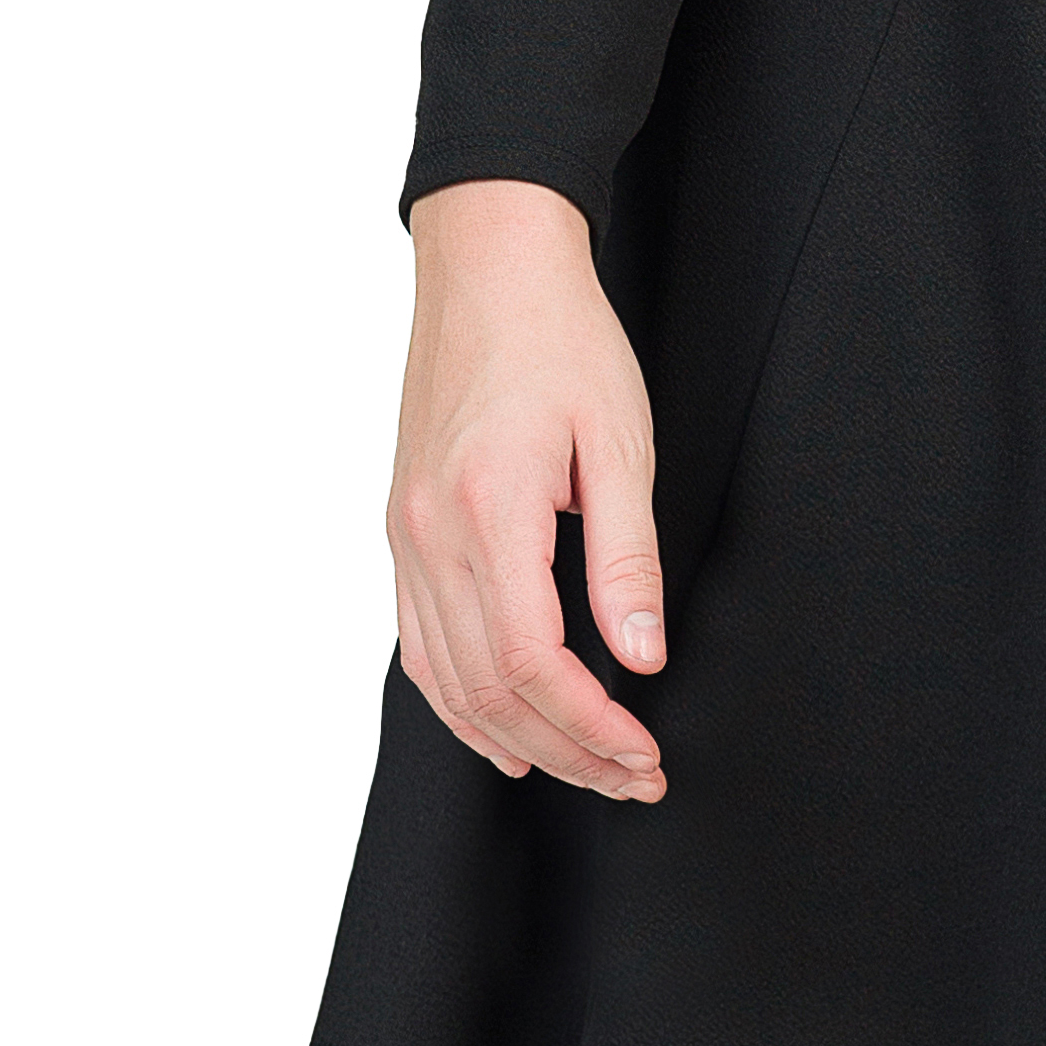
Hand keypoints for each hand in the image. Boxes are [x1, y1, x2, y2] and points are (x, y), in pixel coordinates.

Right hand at [388, 179, 668, 802]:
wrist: (489, 268)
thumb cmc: (563, 339)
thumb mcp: (620, 439)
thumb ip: (628, 556)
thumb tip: (641, 660)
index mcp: (487, 511)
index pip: (529, 661)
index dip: (588, 725)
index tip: (643, 753)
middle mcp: (430, 535)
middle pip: (487, 688)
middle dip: (564, 751)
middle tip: (632, 778)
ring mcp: (405, 536)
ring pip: (445, 681)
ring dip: (515, 740)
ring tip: (583, 770)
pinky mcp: (402, 530)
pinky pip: (418, 645)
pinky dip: (459, 703)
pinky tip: (500, 728)